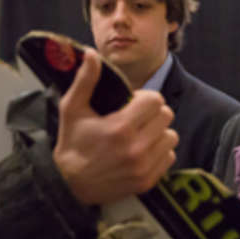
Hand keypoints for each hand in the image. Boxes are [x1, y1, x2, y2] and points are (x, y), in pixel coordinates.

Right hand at [53, 49, 177, 205]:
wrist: (68, 185)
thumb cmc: (72, 144)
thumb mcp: (72, 108)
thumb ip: (85, 80)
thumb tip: (91, 53)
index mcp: (120, 127)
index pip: (155, 100)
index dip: (145, 98)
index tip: (132, 103)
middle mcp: (136, 148)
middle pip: (166, 116)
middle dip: (152, 113)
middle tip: (136, 117)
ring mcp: (143, 167)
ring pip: (171, 136)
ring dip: (158, 132)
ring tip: (140, 134)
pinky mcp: (147, 181)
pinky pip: (169, 157)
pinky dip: (159, 151)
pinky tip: (142, 150)